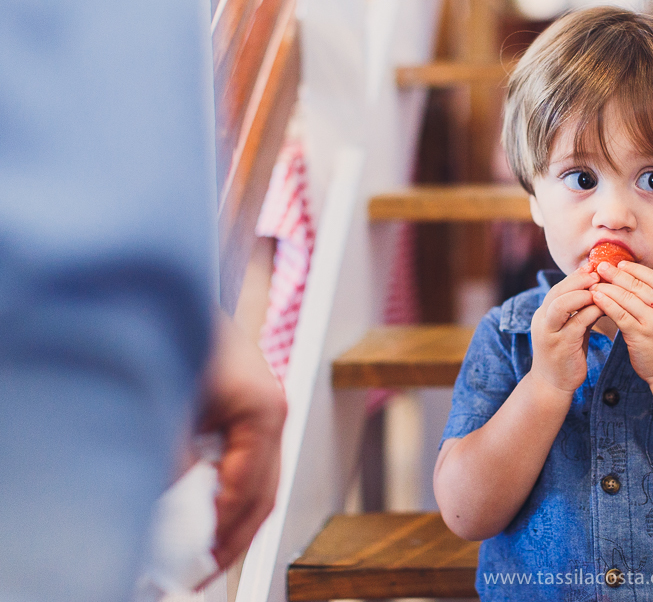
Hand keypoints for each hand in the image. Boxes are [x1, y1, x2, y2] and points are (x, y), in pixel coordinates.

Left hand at [195, 314, 286, 576]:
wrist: (176, 285)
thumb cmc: (182, 330)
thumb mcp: (172, 399)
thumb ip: (174, 455)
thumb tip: (170, 510)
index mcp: (266, 409)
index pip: (249, 491)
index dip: (219, 533)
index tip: (190, 563)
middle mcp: (275, 412)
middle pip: (265, 495)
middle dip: (232, 540)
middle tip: (196, 574)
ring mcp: (266, 411)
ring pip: (262, 485)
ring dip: (232, 522)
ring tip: (199, 556)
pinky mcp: (251, 412)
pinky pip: (250, 467)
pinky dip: (229, 498)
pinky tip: (202, 517)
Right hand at [530, 268, 602, 394]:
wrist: (552, 384)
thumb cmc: (566, 352)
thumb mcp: (570, 327)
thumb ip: (580, 309)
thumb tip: (598, 287)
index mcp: (544, 313)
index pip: (558, 287)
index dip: (575, 275)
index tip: (593, 265)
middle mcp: (542, 320)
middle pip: (556, 292)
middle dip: (577, 280)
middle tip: (597, 272)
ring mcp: (549, 333)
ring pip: (560, 305)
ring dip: (580, 294)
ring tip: (598, 288)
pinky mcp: (560, 346)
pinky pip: (575, 324)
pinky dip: (589, 313)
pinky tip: (603, 309)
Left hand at [591, 261, 652, 383]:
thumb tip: (631, 282)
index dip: (635, 269)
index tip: (619, 263)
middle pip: (638, 285)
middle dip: (617, 274)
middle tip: (600, 266)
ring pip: (627, 298)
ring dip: (608, 288)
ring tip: (593, 283)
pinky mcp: (641, 335)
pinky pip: (620, 314)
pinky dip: (607, 303)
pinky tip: (596, 297)